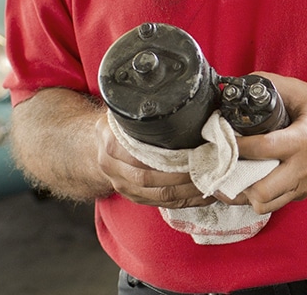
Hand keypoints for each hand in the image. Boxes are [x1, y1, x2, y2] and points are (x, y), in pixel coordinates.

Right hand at [94, 112, 214, 208]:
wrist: (96, 147)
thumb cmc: (118, 127)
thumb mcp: (124, 115)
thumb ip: (144, 114)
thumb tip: (180, 102)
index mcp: (112, 144)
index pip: (140, 156)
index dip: (169, 158)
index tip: (195, 153)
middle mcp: (114, 168)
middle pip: (151, 179)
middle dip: (183, 177)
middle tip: (208, 168)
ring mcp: (123, 186)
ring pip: (159, 195)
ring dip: (188, 192)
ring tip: (210, 182)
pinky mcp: (134, 197)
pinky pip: (162, 204)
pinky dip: (185, 200)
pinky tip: (203, 195)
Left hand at [228, 73, 306, 214]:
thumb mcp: (302, 91)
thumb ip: (271, 84)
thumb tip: (240, 85)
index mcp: (304, 140)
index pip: (262, 149)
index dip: (236, 146)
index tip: (220, 138)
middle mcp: (304, 168)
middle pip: (262, 192)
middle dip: (235, 182)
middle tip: (220, 167)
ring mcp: (304, 185)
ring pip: (265, 205)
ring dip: (243, 194)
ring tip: (229, 177)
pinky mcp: (303, 193)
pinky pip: (273, 204)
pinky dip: (255, 196)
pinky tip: (248, 180)